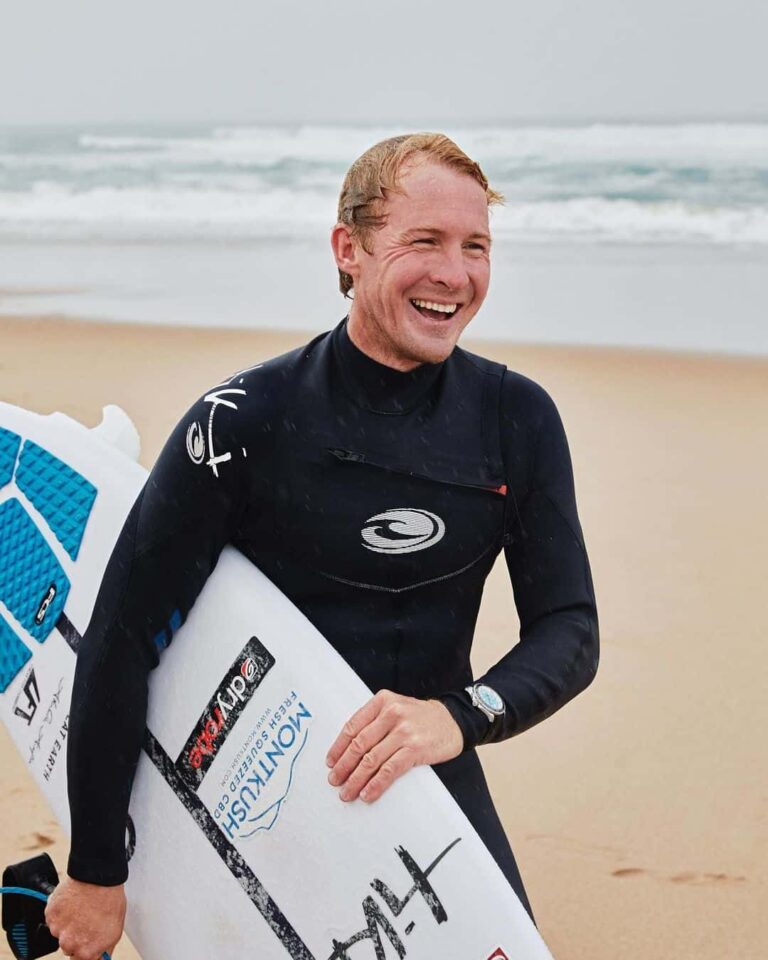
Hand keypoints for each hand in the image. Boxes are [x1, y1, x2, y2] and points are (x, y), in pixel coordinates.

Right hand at [45, 875, 125, 959]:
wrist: (99, 876)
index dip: (85, 950)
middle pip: (68, 947)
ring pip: (60, 932)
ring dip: (67, 924)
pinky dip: (61, 912)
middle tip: (87, 919)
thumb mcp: (114, 931)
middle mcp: (69, 944)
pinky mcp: (50, 914)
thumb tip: (99, 958)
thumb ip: (103, 951)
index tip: (87, 942)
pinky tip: (73, 902)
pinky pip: (53, 918)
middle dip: (76, 936)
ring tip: (81, 908)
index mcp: (85, 951)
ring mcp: (57, 929)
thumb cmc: (109, 900)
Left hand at [326, 690, 462, 803]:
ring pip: (371, 759)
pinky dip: (376, 784)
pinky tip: (367, 793)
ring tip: (347, 792)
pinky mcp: (415, 749)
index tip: (330, 761)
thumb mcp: (396, 707)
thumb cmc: (420, 717)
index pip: (352, 726)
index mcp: (382, 701)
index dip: (338, 746)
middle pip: (359, 744)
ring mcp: (404, 731)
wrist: (453, 720)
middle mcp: (392, 713)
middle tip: (334, 780)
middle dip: (344, 765)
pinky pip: (389, 770)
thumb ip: (374, 720)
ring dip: (356, 779)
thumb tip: (348, 748)